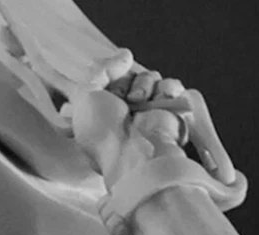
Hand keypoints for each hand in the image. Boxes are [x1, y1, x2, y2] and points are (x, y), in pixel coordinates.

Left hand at [66, 62, 191, 180]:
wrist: (133, 156)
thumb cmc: (103, 133)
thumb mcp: (85, 96)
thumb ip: (100, 69)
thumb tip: (125, 54)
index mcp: (105, 109)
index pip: (114, 78)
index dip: (114, 78)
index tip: (111, 92)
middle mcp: (127, 111)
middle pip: (134, 74)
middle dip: (130, 82)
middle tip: (127, 101)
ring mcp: (150, 112)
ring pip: (153, 78)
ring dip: (146, 85)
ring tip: (141, 103)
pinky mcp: (171, 113)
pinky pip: (172, 87)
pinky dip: (168, 89)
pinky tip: (160, 100)